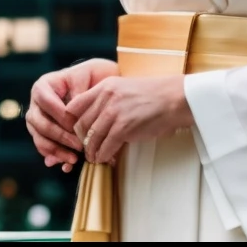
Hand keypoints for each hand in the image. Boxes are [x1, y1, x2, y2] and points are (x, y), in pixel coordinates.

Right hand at [26, 59, 117, 171]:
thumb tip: (70, 113)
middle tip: (79, 145)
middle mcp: (36, 104)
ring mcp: (38, 120)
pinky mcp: (43, 134)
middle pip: (39, 123)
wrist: (100, 84)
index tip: (78, 126)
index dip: (60, 116)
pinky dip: (55, 157)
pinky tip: (68, 165)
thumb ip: (79, 90)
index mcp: (44, 86)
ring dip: (56, 150)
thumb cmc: (95, 76)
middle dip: (59, 136)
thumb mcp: (89, 75)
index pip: (46, 102)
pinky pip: (44, 148)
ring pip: (39, 138)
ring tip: (74, 159)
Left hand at [66, 75, 192, 165]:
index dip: (72, 122)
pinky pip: (105, 146)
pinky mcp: (123, 127)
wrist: (174, 98)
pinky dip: (103, 156)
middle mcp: (106, 98)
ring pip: (91, 138)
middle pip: (80, 125)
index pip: (74, 106)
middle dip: (82, 140)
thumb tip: (95, 120)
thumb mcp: (124, 88)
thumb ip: (107, 100)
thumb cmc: (153, 95)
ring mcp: (114, 112)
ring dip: (92, 152)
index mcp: (104, 86)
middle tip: (87, 148)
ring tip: (95, 157)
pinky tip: (106, 159)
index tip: (78, 132)